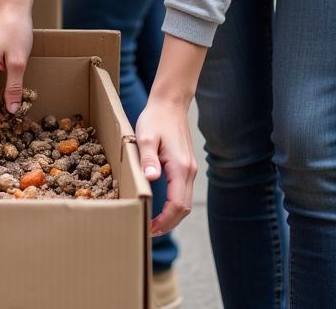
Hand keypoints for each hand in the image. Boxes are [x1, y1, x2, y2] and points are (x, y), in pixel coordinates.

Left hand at [135, 96, 197, 235]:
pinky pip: (183, 192)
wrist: (170, 103)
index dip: (165, 220)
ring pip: (185, 201)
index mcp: (180, 168)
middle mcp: (189, 171)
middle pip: (184, 208)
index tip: (150, 228)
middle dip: (169, 223)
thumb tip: (152, 179)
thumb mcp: (146, 137)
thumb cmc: (155, 118)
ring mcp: (190, 169)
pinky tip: (162, 206)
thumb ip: (148, 159)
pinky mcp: (186, 165)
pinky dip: (175, 205)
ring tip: (155, 223)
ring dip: (172, 216)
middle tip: (150, 231)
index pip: (177, 204)